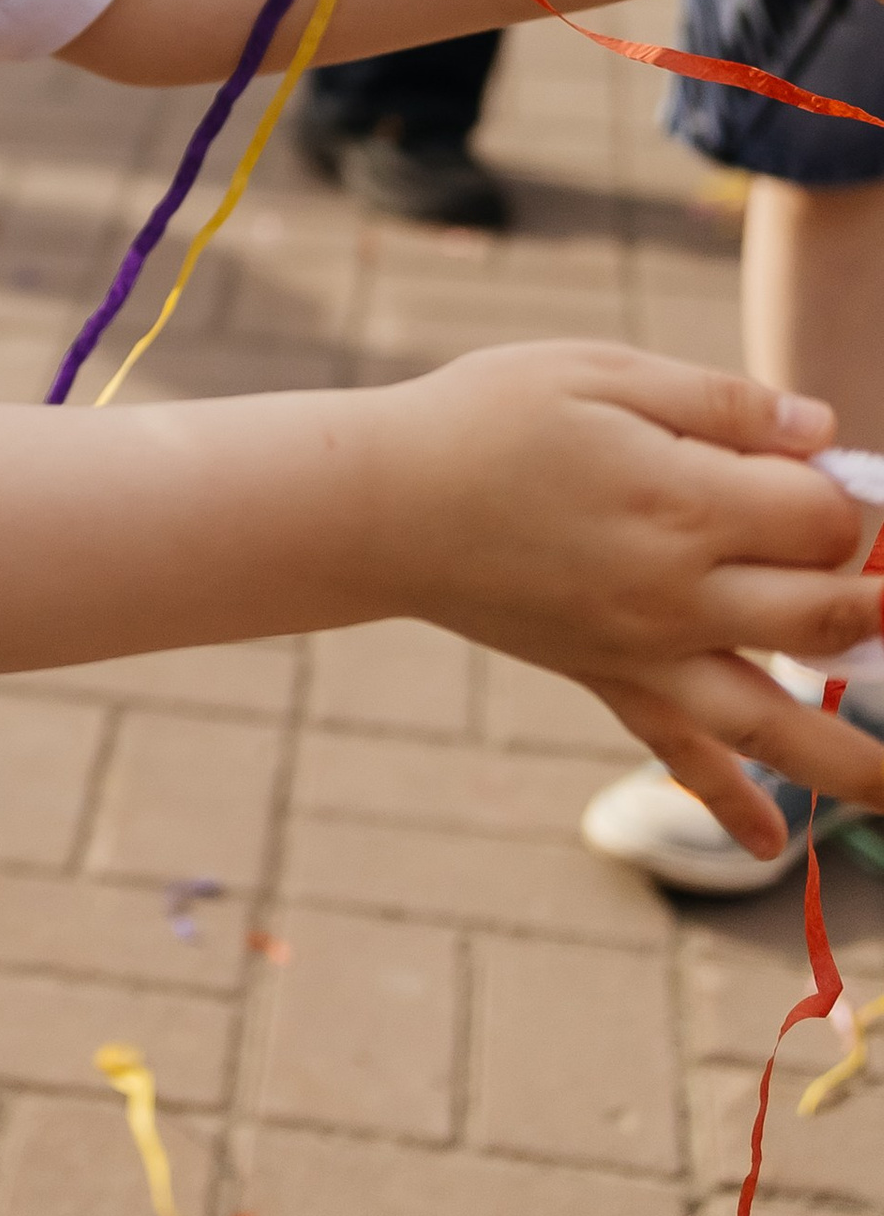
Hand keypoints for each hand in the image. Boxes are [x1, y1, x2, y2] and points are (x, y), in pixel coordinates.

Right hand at [375, 337, 883, 853]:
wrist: (380, 503)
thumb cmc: (488, 417)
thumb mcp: (601, 370)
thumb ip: (720, 403)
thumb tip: (822, 430)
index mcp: (682, 502)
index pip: (822, 517)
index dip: (847, 491)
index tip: (829, 468)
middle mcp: (677, 594)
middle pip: (827, 615)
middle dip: (878, 599)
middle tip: (881, 584)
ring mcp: (645, 650)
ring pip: (778, 721)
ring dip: (858, 756)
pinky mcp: (607, 679)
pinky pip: (676, 753)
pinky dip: (730, 805)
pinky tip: (773, 845)